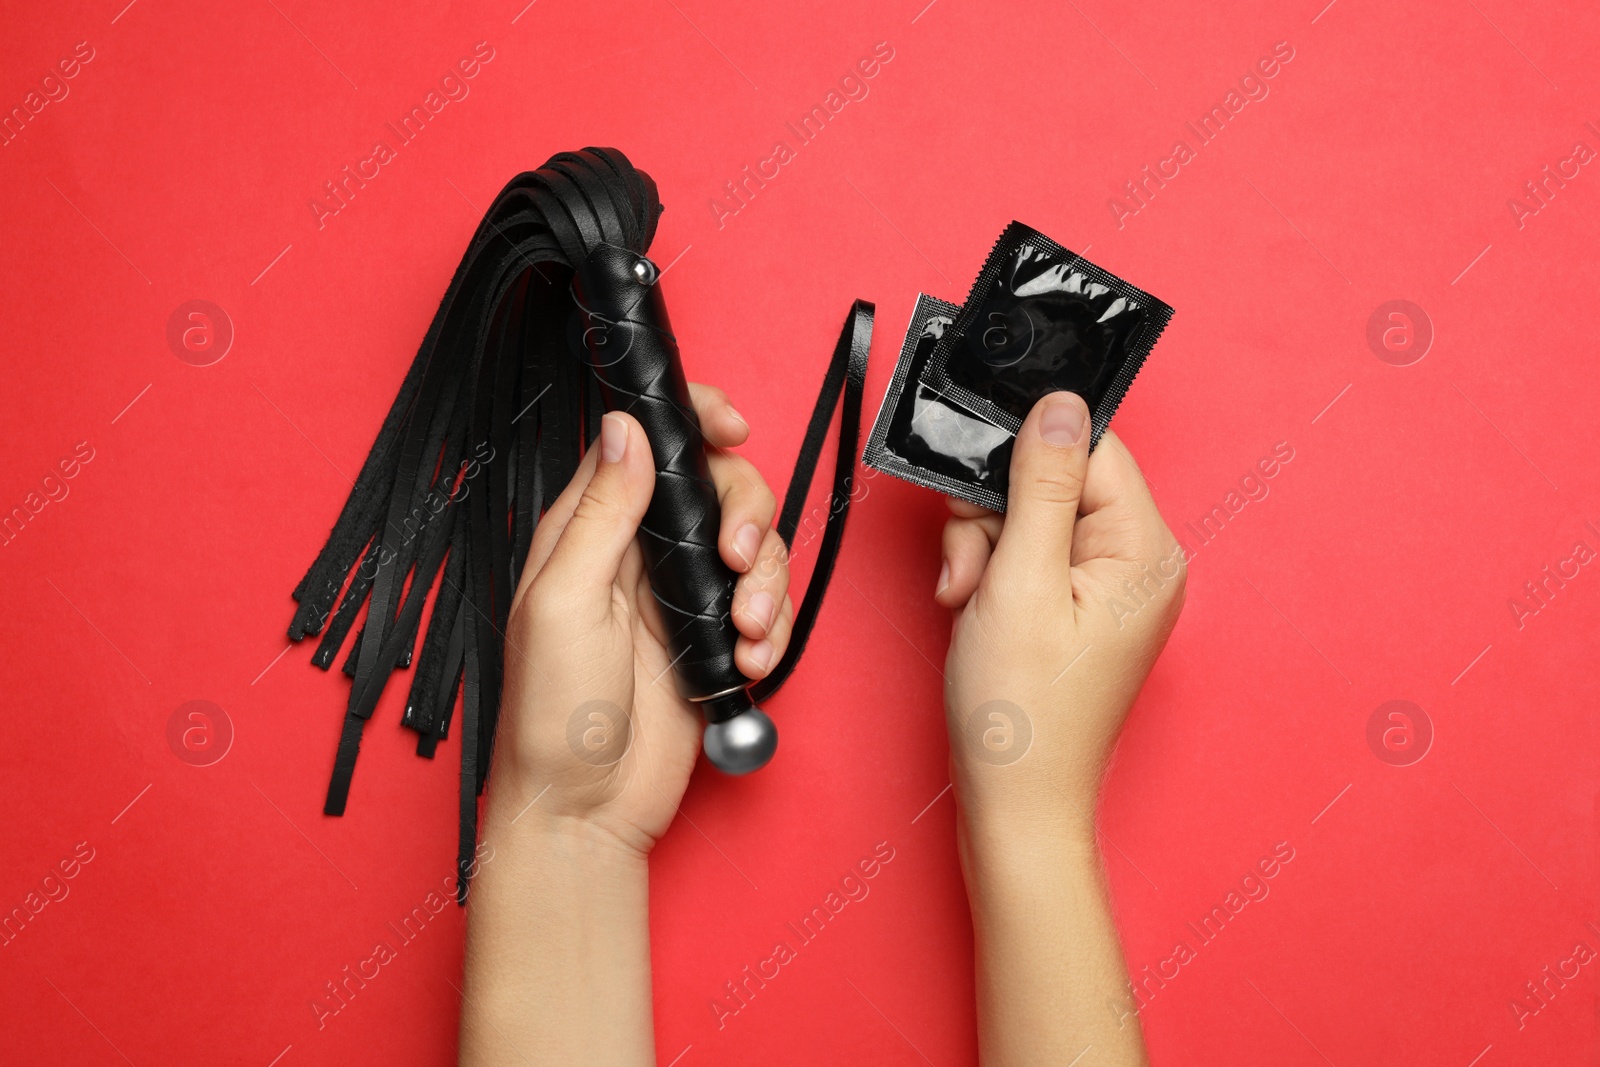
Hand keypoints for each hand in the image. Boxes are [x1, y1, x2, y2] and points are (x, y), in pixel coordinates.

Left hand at [488, 384, 792, 855]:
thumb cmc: (551, 716)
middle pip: (719, 490)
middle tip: (737, 562)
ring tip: (744, 633)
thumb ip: (601, 512)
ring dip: (766, 584)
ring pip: (753, 548)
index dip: (695, 424)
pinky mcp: (712, 642)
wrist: (583, 811)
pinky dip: (771, 630)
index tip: (732, 429)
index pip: (648, 444)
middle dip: (747, 518)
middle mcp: (639, 555)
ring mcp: (680, 599)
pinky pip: (765, 608)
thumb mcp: (566, 602)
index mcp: (591, 529)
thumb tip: (624, 429)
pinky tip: (746, 662)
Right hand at [937, 391, 1185, 839]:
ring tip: (969, 597)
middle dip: (993, 512)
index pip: (1087, 448)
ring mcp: (1108, 585)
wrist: (1015, 801)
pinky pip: (1027, 551)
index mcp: (1144, 550)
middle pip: (1053, 477)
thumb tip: (1058, 406)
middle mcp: (1137, 561)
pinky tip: (971, 605)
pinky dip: (988, 570)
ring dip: (982, 544)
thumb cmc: (1022, 713)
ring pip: (1029, 512)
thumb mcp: (1019, 582)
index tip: (977, 493)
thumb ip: (1038, 487)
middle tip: (972, 569)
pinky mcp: (1076, 603)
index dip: (1021, 460)